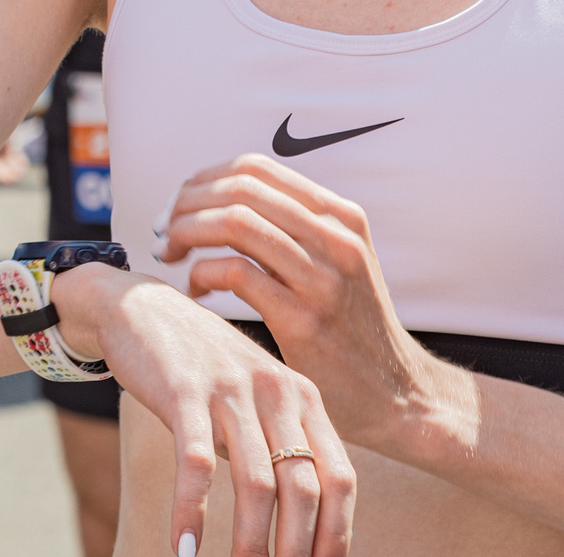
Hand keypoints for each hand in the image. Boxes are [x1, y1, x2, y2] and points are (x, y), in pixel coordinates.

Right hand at [50, 262, 354, 556]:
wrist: (143, 309)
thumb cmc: (206, 368)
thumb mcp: (256, 399)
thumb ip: (280, 445)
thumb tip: (302, 524)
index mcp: (304, 398)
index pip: (339, 478)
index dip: (337, 534)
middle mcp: (276, 392)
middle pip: (303, 488)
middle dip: (295, 549)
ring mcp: (231, 390)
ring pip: (256, 483)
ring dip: (250, 543)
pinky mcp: (184, 390)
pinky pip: (195, 463)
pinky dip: (192, 512)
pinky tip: (185, 547)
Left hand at [161, 154, 456, 454]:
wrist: (398, 396)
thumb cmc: (353, 330)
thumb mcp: (340, 264)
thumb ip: (296, 231)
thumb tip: (226, 201)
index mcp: (340, 216)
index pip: (256, 168)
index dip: (205, 179)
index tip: (180, 204)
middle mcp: (336, 238)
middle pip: (240, 188)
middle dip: (188, 204)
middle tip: (165, 230)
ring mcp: (323, 278)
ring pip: (236, 222)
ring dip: (189, 233)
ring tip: (172, 254)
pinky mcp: (304, 320)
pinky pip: (236, 273)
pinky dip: (202, 273)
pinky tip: (196, 291)